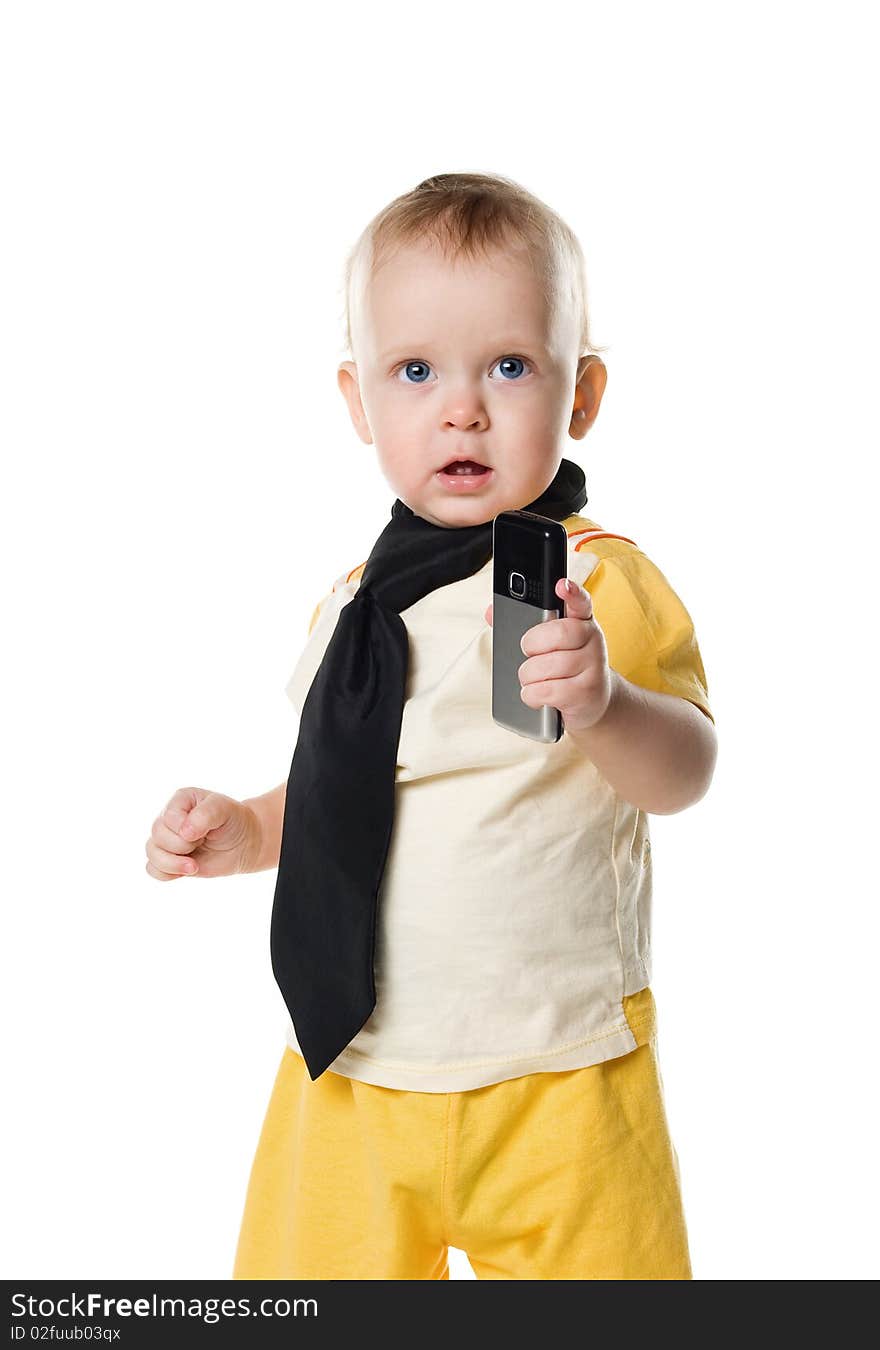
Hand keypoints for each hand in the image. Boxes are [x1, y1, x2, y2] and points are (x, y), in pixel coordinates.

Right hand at [144, 786, 260, 879]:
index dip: (184, 828)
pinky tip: (186, 871)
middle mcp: (170, 819)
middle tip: (202, 843)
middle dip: (181, 845)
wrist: (245, 843)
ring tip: (194, 866)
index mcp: (181, 800)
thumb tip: (184, 833)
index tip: (206, 831)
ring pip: (151, 853)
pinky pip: (152, 869)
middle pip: (157, 834)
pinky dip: (166, 874)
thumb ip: (205, 814)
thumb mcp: (225, 809)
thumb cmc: (234, 821)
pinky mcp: (170, 859)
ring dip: (172, 863)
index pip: (169, 817)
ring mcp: (168, 840)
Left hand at [484, 577, 612, 732]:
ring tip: (532, 678)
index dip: (572, 592)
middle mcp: (592, 639)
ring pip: (548, 666)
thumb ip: (521, 624)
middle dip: (531, 644)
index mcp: (581, 620)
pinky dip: (532, 695)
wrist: (590, 700)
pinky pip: (548, 691)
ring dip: (528, 675)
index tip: (560, 586)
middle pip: (558, 634)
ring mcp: (594, 666)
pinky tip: (536, 694)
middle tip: (529, 652)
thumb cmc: (562, 666)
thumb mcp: (547, 643)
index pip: (580, 601)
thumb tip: (491, 612)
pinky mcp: (587, 692)